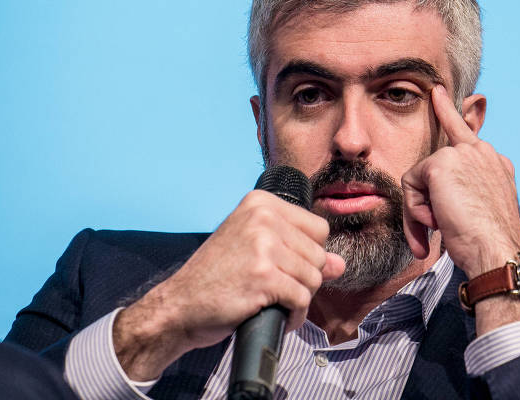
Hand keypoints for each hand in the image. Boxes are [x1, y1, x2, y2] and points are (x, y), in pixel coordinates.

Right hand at [113, 190, 344, 380]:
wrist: (180, 305)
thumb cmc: (217, 276)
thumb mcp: (257, 250)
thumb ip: (299, 251)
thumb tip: (339, 264)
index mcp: (261, 203)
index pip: (318, 228)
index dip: (307, 253)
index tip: (285, 265)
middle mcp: (263, 218)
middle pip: (318, 254)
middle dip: (304, 278)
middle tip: (276, 288)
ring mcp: (263, 246)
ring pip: (314, 278)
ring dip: (299, 298)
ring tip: (276, 302)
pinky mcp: (263, 277)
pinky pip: (301, 299)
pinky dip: (295, 315)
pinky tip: (278, 315)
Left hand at [401, 84, 519, 279]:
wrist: (497, 251)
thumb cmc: (490, 244)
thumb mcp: (481, 211)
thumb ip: (463, 193)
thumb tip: (434, 200)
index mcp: (495, 164)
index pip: (465, 132)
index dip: (448, 112)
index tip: (436, 92)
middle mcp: (482, 152)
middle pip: (432, 164)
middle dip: (425, 201)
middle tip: (435, 227)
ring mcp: (462, 154)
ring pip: (419, 179)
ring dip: (421, 210)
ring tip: (440, 229)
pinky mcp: (441, 163)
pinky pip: (410, 185)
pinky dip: (415, 211)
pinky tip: (437, 222)